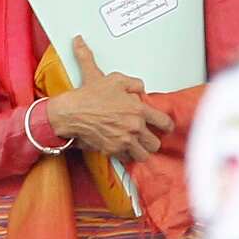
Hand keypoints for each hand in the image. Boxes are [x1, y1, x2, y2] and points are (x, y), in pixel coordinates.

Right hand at [45, 36, 173, 163]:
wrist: (71, 112)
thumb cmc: (90, 95)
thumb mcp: (114, 79)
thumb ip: (133, 83)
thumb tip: (141, 87)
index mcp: (138, 110)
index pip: (165, 123)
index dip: (167, 126)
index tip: (165, 127)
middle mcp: (134, 128)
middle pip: (155, 143)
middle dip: (151, 140)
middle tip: (146, 136)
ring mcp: (123, 141)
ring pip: (143, 155)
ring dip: (140, 151)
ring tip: (136, 145)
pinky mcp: (112, 150)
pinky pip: (126, 159)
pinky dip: (125, 155)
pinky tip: (122, 148)